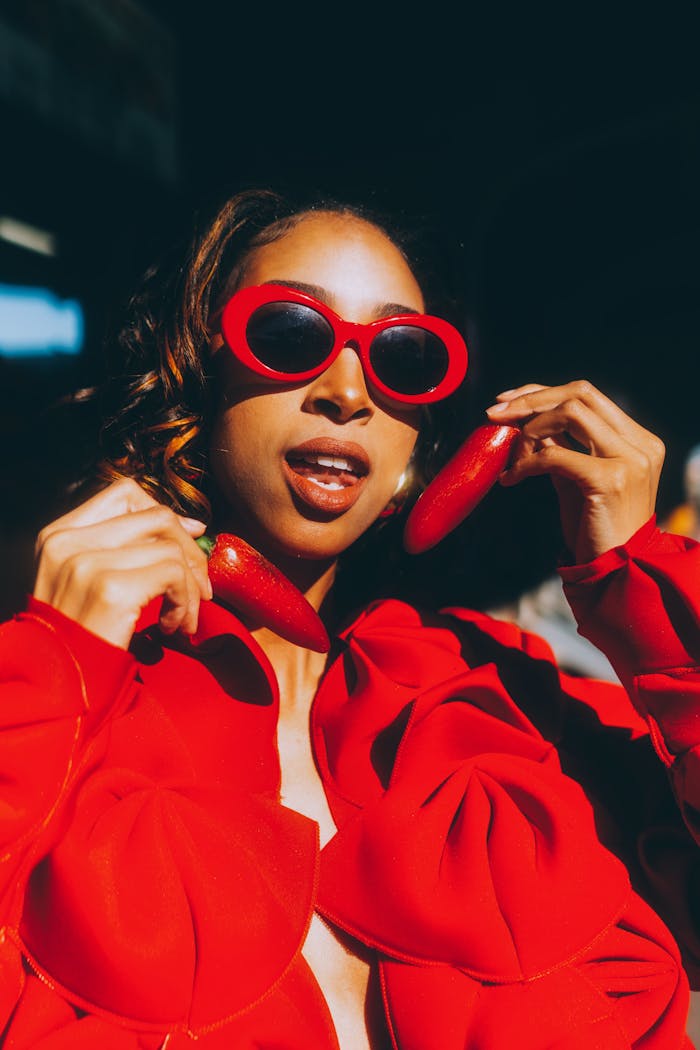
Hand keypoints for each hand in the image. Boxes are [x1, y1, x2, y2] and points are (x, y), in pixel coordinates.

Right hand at [33, 479, 212, 648]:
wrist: (57, 690)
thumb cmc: (82, 640)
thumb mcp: (86, 584)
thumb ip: (125, 550)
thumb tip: (193, 526)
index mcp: (57, 536)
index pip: (124, 493)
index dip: (166, 513)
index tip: (189, 539)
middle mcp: (67, 543)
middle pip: (157, 516)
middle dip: (190, 552)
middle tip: (200, 589)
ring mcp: (86, 564)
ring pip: (172, 549)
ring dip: (190, 588)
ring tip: (181, 619)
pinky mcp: (111, 589)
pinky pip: (175, 575)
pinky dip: (186, 602)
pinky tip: (172, 627)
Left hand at [485, 381, 664, 561]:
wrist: (616, 570)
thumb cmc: (595, 528)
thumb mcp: (577, 478)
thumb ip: (561, 447)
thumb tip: (528, 422)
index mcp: (636, 439)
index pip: (586, 394)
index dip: (542, 392)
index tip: (507, 402)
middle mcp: (638, 444)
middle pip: (579, 393)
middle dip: (531, 399)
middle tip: (495, 414)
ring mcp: (628, 459)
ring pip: (569, 413)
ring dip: (530, 430)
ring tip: (514, 459)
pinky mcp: (609, 479)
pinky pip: (554, 455)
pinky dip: (526, 463)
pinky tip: (511, 479)